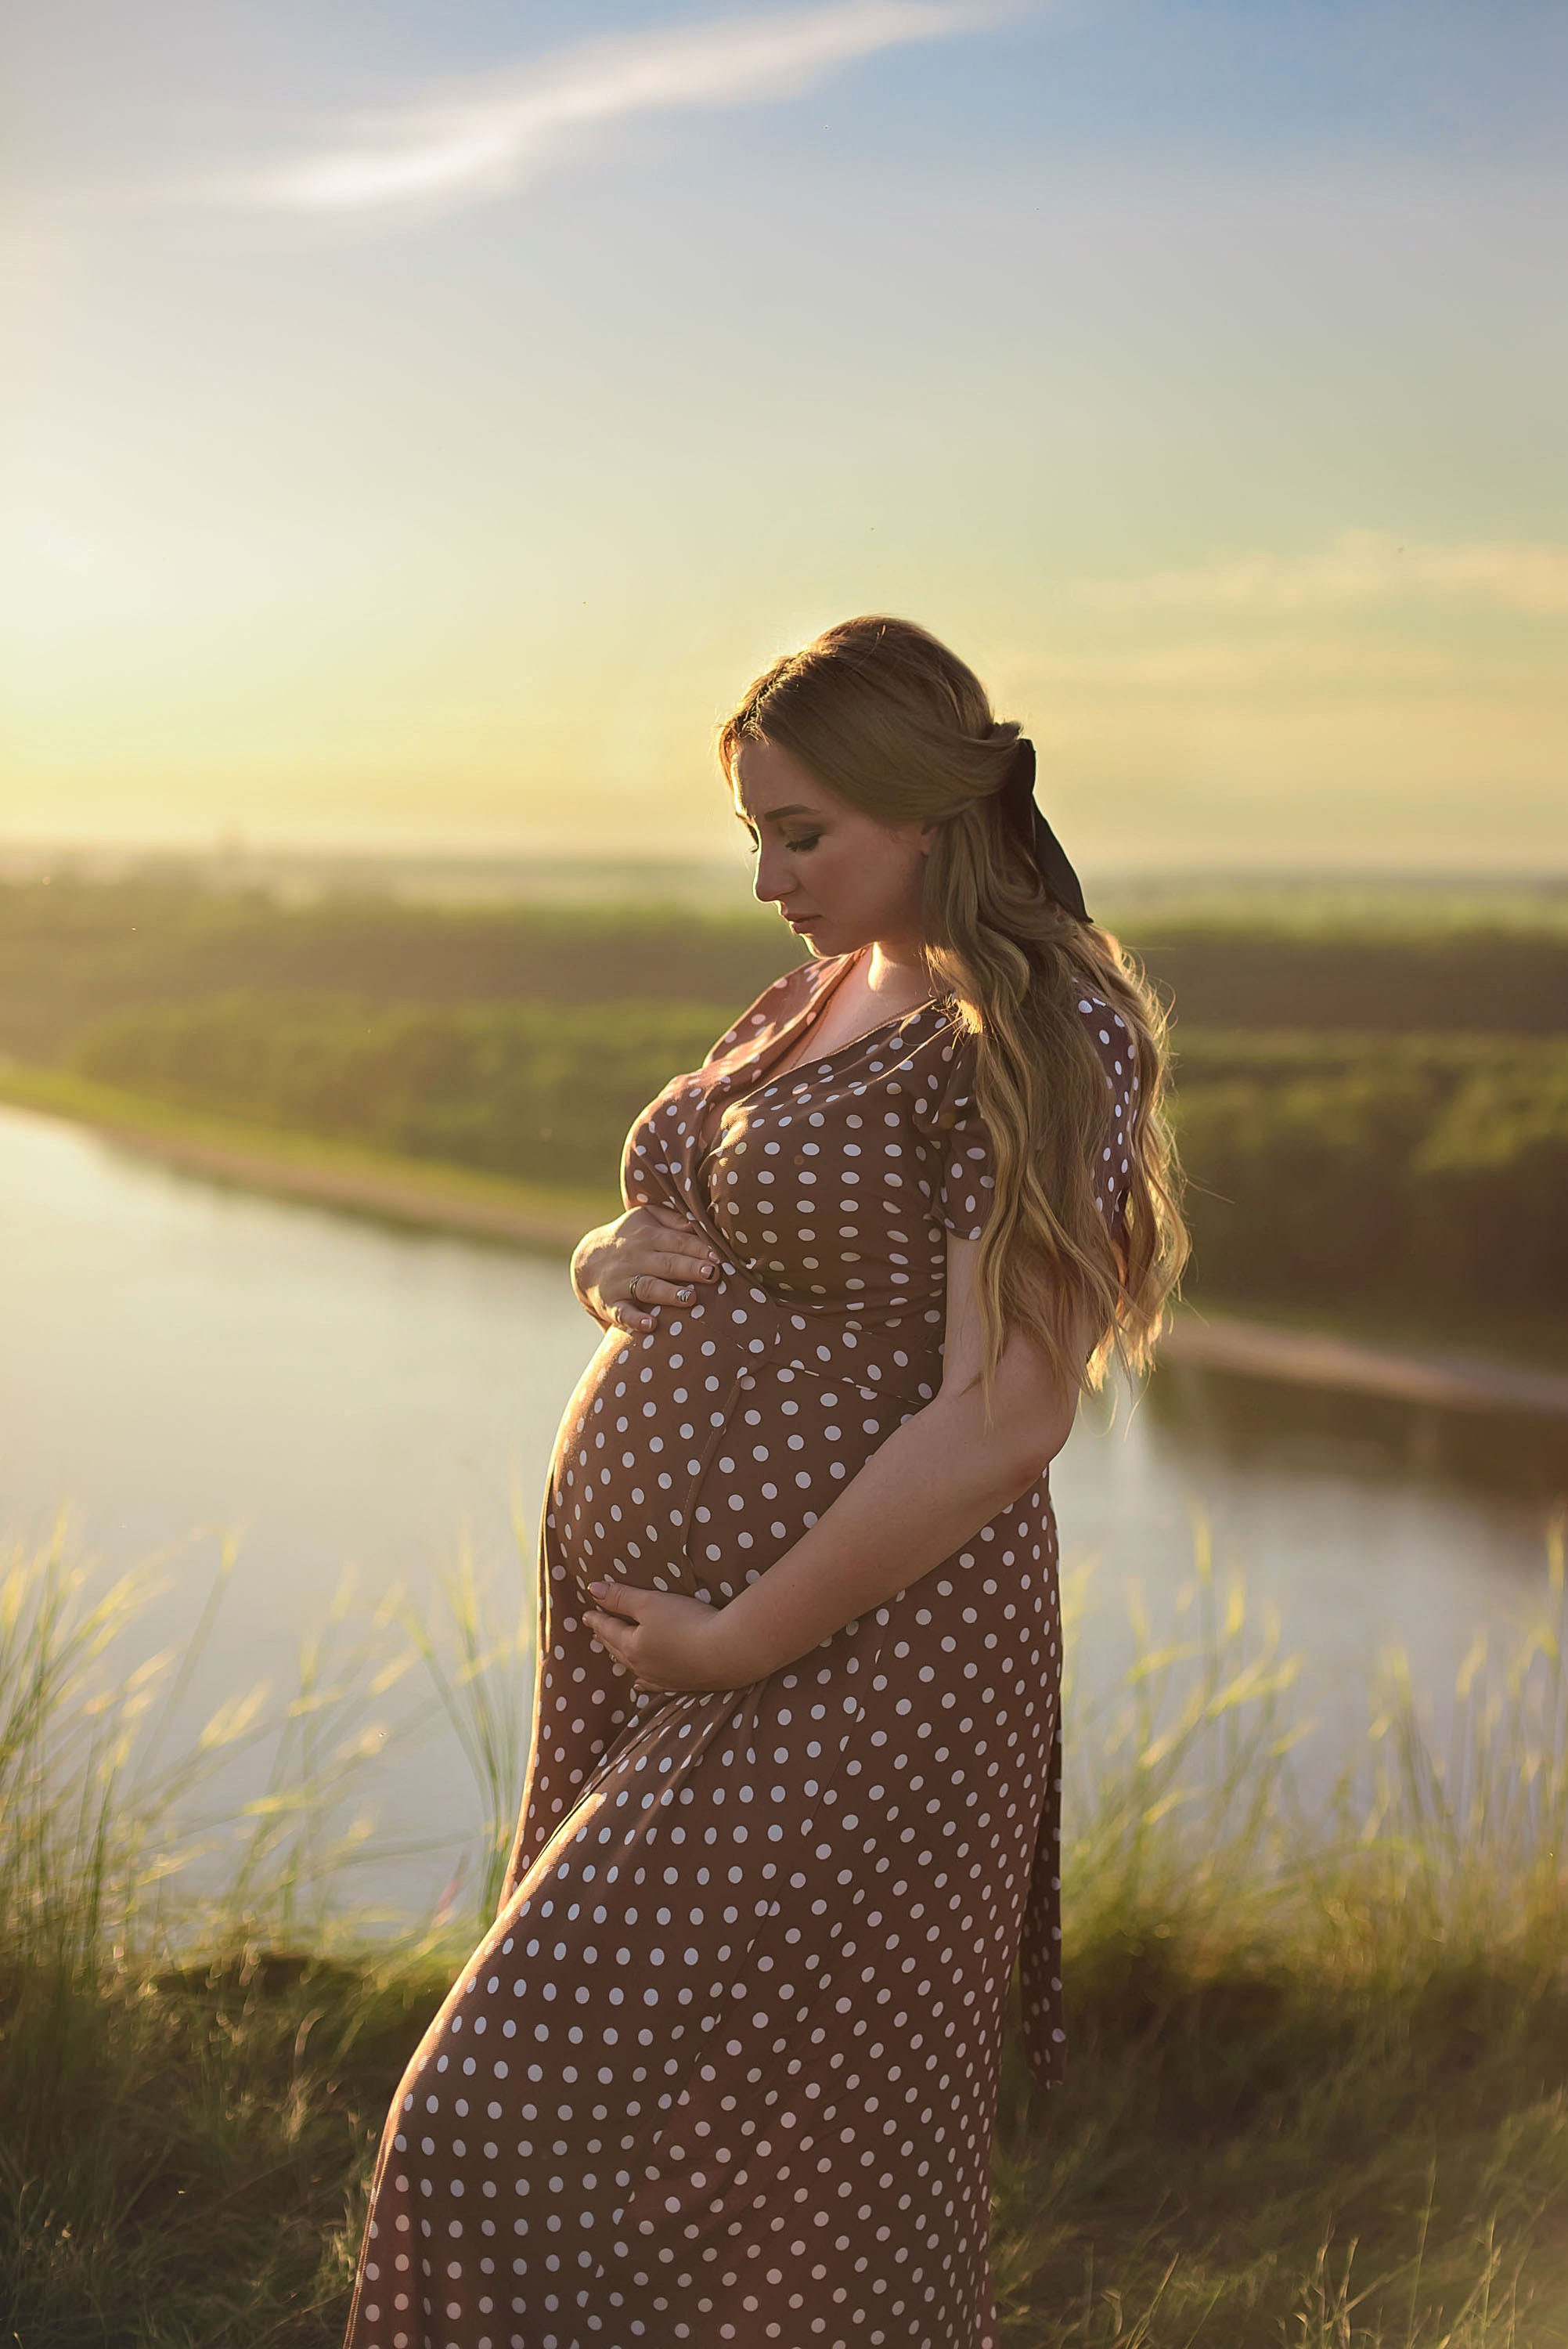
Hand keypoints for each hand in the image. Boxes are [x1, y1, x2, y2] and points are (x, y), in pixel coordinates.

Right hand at [571, 1204, 722, 1333]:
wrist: (587, 1260)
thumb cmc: (630, 1238)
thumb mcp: (646, 1218)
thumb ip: (673, 1219)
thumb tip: (700, 1224)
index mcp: (648, 1236)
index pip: (677, 1241)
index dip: (698, 1248)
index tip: (719, 1257)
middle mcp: (635, 1258)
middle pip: (666, 1263)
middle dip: (689, 1268)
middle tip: (712, 1274)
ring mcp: (622, 1282)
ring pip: (647, 1287)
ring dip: (668, 1293)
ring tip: (690, 1298)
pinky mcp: (611, 1304)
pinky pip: (622, 1313)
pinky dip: (635, 1321)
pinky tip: (651, 1326)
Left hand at [582, 1579, 763, 1693]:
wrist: (727, 1652)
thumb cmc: (687, 1622)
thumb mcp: (650, 1602)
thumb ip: (621, 1597)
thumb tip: (592, 1590)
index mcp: (631, 1645)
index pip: (609, 1629)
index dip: (597, 1619)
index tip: (586, 1614)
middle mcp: (642, 1666)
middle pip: (618, 1649)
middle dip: (606, 1637)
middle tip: (596, 1630)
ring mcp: (662, 1678)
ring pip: (633, 1667)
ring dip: (621, 1658)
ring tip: (612, 1653)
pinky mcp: (682, 1684)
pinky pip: (653, 1684)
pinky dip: (642, 1682)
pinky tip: (639, 1684)